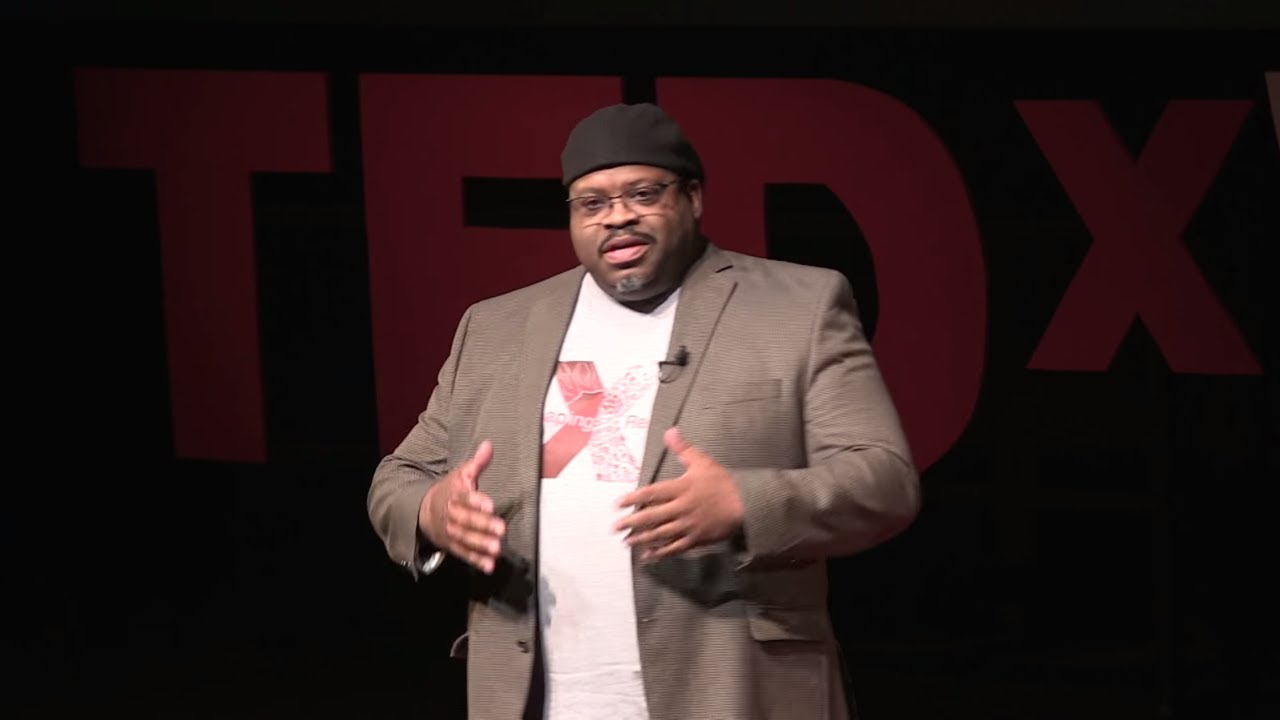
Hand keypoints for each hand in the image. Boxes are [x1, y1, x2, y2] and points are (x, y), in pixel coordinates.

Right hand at [418, 440, 504, 573]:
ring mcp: (451, 532)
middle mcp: (452, 514)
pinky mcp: (453, 546)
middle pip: (466, 520)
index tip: (490, 504)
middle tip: (501, 529)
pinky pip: (464, 554)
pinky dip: (476, 561)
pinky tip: (489, 566)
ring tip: (497, 548)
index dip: (477, 501)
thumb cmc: (450, 491)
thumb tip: (488, 444)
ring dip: (481, 544)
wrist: (425, 511)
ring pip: (465, 539)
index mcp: (455, 494)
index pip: (465, 497)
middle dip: (483, 525)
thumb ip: (476, 463)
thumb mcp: (460, 474)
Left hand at [614, 427, 743, 560]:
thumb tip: (669, 432)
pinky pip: (675, 547)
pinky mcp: (696, 539)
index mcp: (680, 488)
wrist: (746, 504)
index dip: (633, 499)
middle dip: (631, 522)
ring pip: (660, 534)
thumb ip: (683, 448)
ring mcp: (688, 526)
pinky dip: (660, 552)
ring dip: (642, 538)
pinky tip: (648, 555)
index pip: (651, 493)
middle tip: (615, 527)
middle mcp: (681, 508)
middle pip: (651, 516)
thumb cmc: (722, 482)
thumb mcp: (702, 461)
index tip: (618, 504)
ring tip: (627, 541)